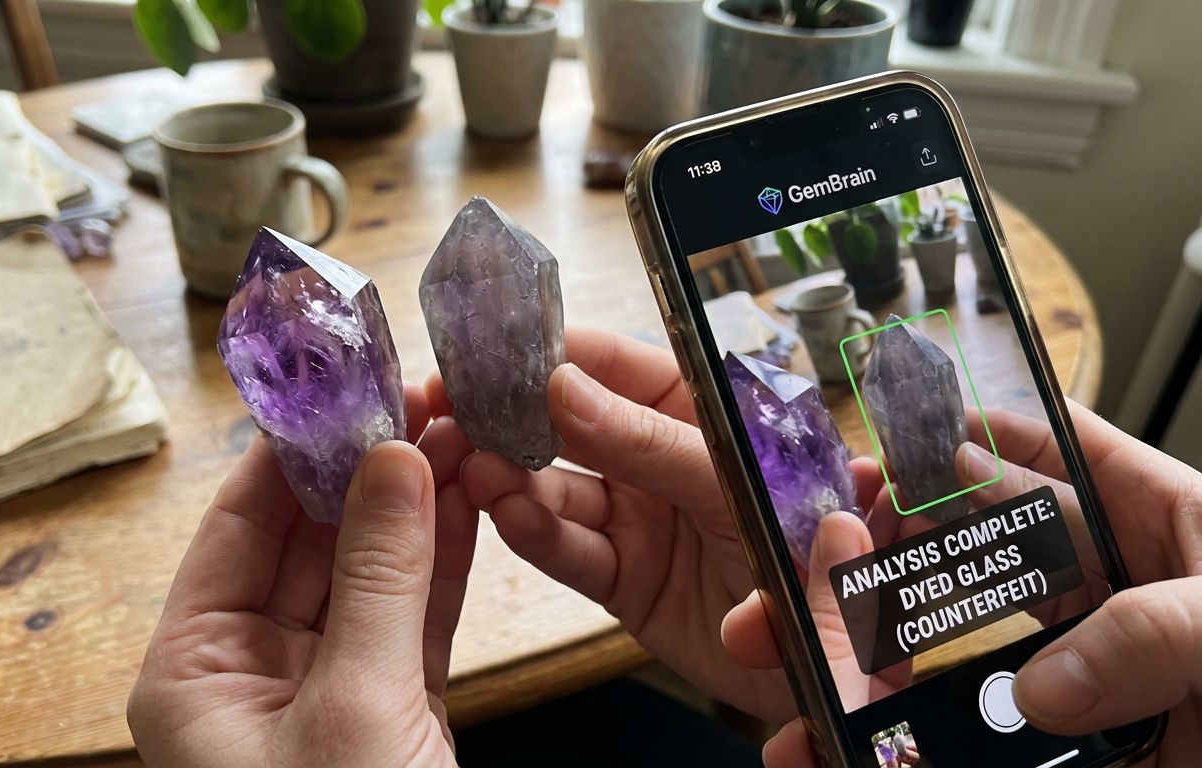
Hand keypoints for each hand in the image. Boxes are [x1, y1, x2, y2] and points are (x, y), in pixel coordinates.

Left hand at [127, 387, 477, 767]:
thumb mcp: (353, 704)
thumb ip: (377, 580)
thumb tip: (394, 461)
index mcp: (196, 673)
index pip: (239, 528)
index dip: (295, 453)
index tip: (347, 388)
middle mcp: (252, 673)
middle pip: (309, 542)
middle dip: (371, 471)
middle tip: (424, 401)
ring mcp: (325, 690)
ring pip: (370, 575)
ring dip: (417, 509)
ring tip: (461, 433)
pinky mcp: (389, 709)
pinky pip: (413, 617)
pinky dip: (442, 563)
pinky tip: (469, 500)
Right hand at [429, 327, 794, 719]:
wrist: (828, 660)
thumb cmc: (807, 548)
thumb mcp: (731, 481)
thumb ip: (648, 440)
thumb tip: (565, 387)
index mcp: (696, 412)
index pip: (615, 366)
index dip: (555, 354)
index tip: (497, 349)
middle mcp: (659, 460)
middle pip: (571, 426)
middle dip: (513, 417)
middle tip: (458, 408)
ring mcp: (638, 519)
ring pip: (559, 489)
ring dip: (514, 478)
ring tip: (481, 470)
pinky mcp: (624, 579)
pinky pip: (571, 551)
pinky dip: (536, 534)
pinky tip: (509, 516)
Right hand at [726, 401, 1201, 765]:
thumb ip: (1157, 633)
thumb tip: (1042, 685)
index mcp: (1160, 527)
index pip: (1053, 455)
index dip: (967, 434)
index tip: (883, 443)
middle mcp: (1109, 597)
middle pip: (970, 555)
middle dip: (878, 552)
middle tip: (804, 562)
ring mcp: (1084, 680)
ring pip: (954, 660)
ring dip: (868, 662)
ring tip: (793, 663)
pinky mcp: (1071, 755)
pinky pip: (973, 748)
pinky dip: (907, 752)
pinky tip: (849, 752)